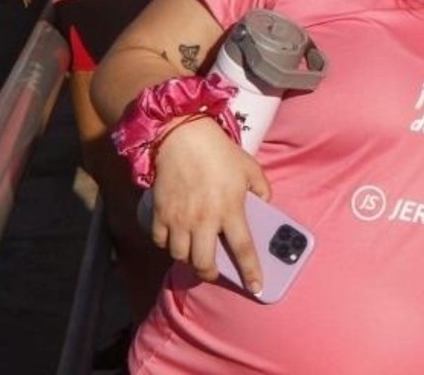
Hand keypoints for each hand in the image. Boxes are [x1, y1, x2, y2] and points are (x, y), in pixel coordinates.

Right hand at [148, 118, 273, 294]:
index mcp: (230, 209)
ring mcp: (179, 219)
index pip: (243, 249)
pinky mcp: (160, 213)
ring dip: (188, 258)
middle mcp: (203, 220)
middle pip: (203, 263)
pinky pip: (160, 241)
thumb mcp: (250, 167)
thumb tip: (264, 205)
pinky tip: (174, 238)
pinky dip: (167, 244)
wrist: (182, 135)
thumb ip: (262, 189)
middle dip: (209, 273)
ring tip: (194, 251)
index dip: (251, 271)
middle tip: (214, 271)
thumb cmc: (220, 152)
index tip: (257, 288)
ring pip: (180, 256)